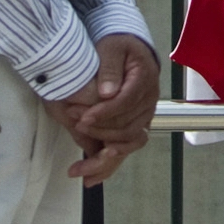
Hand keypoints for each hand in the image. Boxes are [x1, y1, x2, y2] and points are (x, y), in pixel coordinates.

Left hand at [52, 34, 156, 181]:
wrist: (128, 50)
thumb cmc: (118, 46)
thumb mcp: (112, 47)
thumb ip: (109, 66)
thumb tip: (106, 91)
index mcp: (145, 78)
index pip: (127, 101)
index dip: (105, 113)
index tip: (82, 119)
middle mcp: (149, 100)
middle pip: (128, 125)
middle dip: (99, 130)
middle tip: (74, 126)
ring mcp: (143, 115)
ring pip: (128, 142)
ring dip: (103, 156)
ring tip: (78, 168)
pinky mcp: (135, 125)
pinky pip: (125, 148)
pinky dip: (109, 165)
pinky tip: (90, 178)